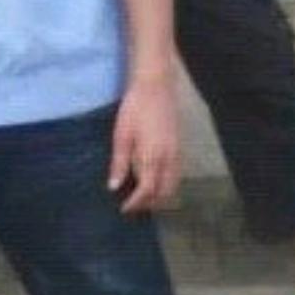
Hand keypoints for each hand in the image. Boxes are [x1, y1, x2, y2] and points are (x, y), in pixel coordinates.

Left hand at [107, 75, 181, 213]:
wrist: (156, 86)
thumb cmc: (135, 108)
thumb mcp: (122, 135)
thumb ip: (119, 162)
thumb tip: (114, 187)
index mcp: (153, 156)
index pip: (147, 190)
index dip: (136, 203)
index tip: (124, 209)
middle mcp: (169, 158)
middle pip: (164, 192)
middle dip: (149, 204)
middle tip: (133, 207)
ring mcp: (178, 153)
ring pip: (173, 185)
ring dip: (160, 196)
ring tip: (143, 198)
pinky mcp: (180, 147)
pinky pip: (177, 174)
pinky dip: (168, 184)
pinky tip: (155, 181)